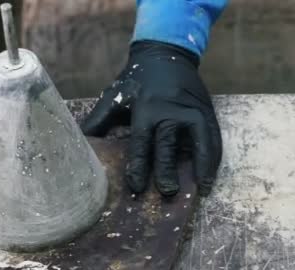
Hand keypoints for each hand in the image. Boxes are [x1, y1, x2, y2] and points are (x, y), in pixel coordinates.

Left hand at [81, 41, 221, 195]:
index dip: (138, 166)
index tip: (136, 187)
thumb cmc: (136, 80)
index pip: (141, 143)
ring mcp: (191, 110)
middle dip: (168, 169)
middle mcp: (171, 111)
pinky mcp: (206, 110)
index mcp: (146, 109)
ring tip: (201, 189)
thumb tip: (80, 142)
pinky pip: (213, 135)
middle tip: (167, 192)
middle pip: (169, 145)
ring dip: (201, 166)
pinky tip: (210, 174)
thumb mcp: (115, 95)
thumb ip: (99, 120)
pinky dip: (213, 156)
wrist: (165, 53)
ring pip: (199, 141)